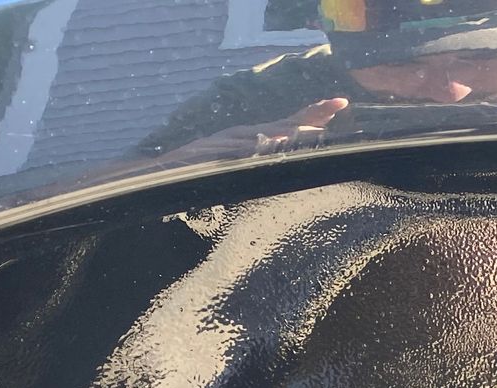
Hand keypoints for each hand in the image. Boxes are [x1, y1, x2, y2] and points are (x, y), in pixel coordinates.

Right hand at [162, 98, 349, 165]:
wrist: (156, 174)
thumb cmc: (195, 174)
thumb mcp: (232, 168)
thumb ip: (256, 164)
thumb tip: (282, 162)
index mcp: (247, 139)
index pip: (286, 124)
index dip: (312, 115)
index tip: (340, 104)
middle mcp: (239, 136)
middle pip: (281, 123)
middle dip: (310, 116)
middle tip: (337, 106)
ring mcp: (226, 144)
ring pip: (263, 136)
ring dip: (289, 132)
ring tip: (315, 129)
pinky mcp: (212, 156)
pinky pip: (238, 152)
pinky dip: (257, 148)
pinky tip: (272, 145)